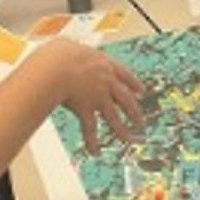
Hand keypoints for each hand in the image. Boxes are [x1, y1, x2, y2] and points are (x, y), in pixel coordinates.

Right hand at [30, 41, 146, 151]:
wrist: (56, 66)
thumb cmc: (58, 54)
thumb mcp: (68, 46)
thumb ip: (70, 50)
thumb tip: (61, 47)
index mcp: (104, 64)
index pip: (124, 74)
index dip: (134, 83)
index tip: (142, 91)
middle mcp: (106, 82)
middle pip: (125, 99)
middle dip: (134, 111)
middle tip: (141, 121)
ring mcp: (98, 97)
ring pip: (114, 117)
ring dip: (122, 130)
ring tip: (130, 140)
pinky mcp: (86, 109)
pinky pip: (90, 128)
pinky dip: (92, 141)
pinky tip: (96, 152)